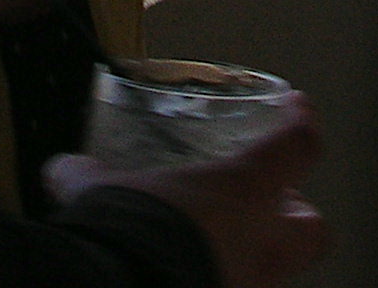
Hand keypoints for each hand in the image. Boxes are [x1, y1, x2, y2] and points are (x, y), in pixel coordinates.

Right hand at [47, 100, 329, 287]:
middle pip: (314, 230)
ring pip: (275, 269)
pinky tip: (185, 268)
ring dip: (252, 252)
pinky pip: (233, 286)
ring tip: (216, 240)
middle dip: (297, 215)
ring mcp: (248, 286)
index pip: (298, 147)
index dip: (300, 124)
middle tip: (270, 201)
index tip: (295, 107)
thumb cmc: (131, 228)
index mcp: (244, 192)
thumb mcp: (103, 190)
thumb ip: (89, 175)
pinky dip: (216, 275)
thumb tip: (63, 169)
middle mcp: (260, 245)